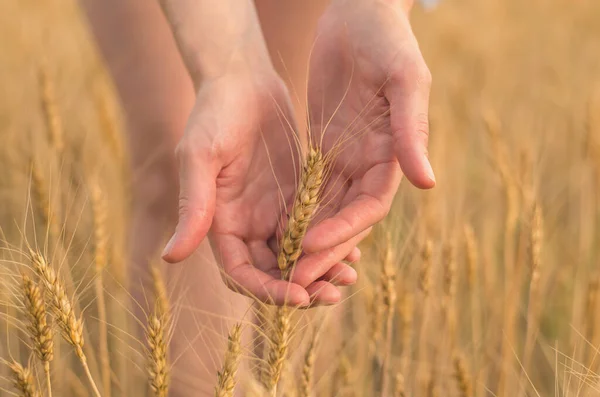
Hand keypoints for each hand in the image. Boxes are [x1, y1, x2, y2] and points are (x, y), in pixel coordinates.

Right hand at [161, 69, 357, 305]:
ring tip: (349, 277)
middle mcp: (246, 225)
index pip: (241, 273)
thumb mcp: (200, 157)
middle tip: (333, 293)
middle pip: (273, 273)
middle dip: (302, 287)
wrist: (242, 79)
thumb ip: (192, 206)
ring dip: (321, 270)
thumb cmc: (213, 112)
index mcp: (220, 224)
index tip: (298, 297)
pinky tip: (354, 247)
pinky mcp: (296, 197)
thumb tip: (170, 258)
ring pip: (298, 256)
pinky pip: (315, 229)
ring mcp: (272, 213)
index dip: (267, 290)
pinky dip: (331, 242)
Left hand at [302, 0, 434, 253]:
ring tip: (280, 263)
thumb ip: (412, 131)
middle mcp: (371, 163)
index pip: (371, 207)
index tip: (312, 246)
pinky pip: (311, 189)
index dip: (345, 230)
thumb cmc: (388, 40)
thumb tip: (428, 184)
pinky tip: (274, 229)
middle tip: (294, 276)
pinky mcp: (325, 150)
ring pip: (328, 210)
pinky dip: (297, 211)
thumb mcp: (404, 80)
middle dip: (324, 247)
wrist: (360, 14)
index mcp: (393, 154)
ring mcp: (347, 158)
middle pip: (347, 218)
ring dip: (307, 237)